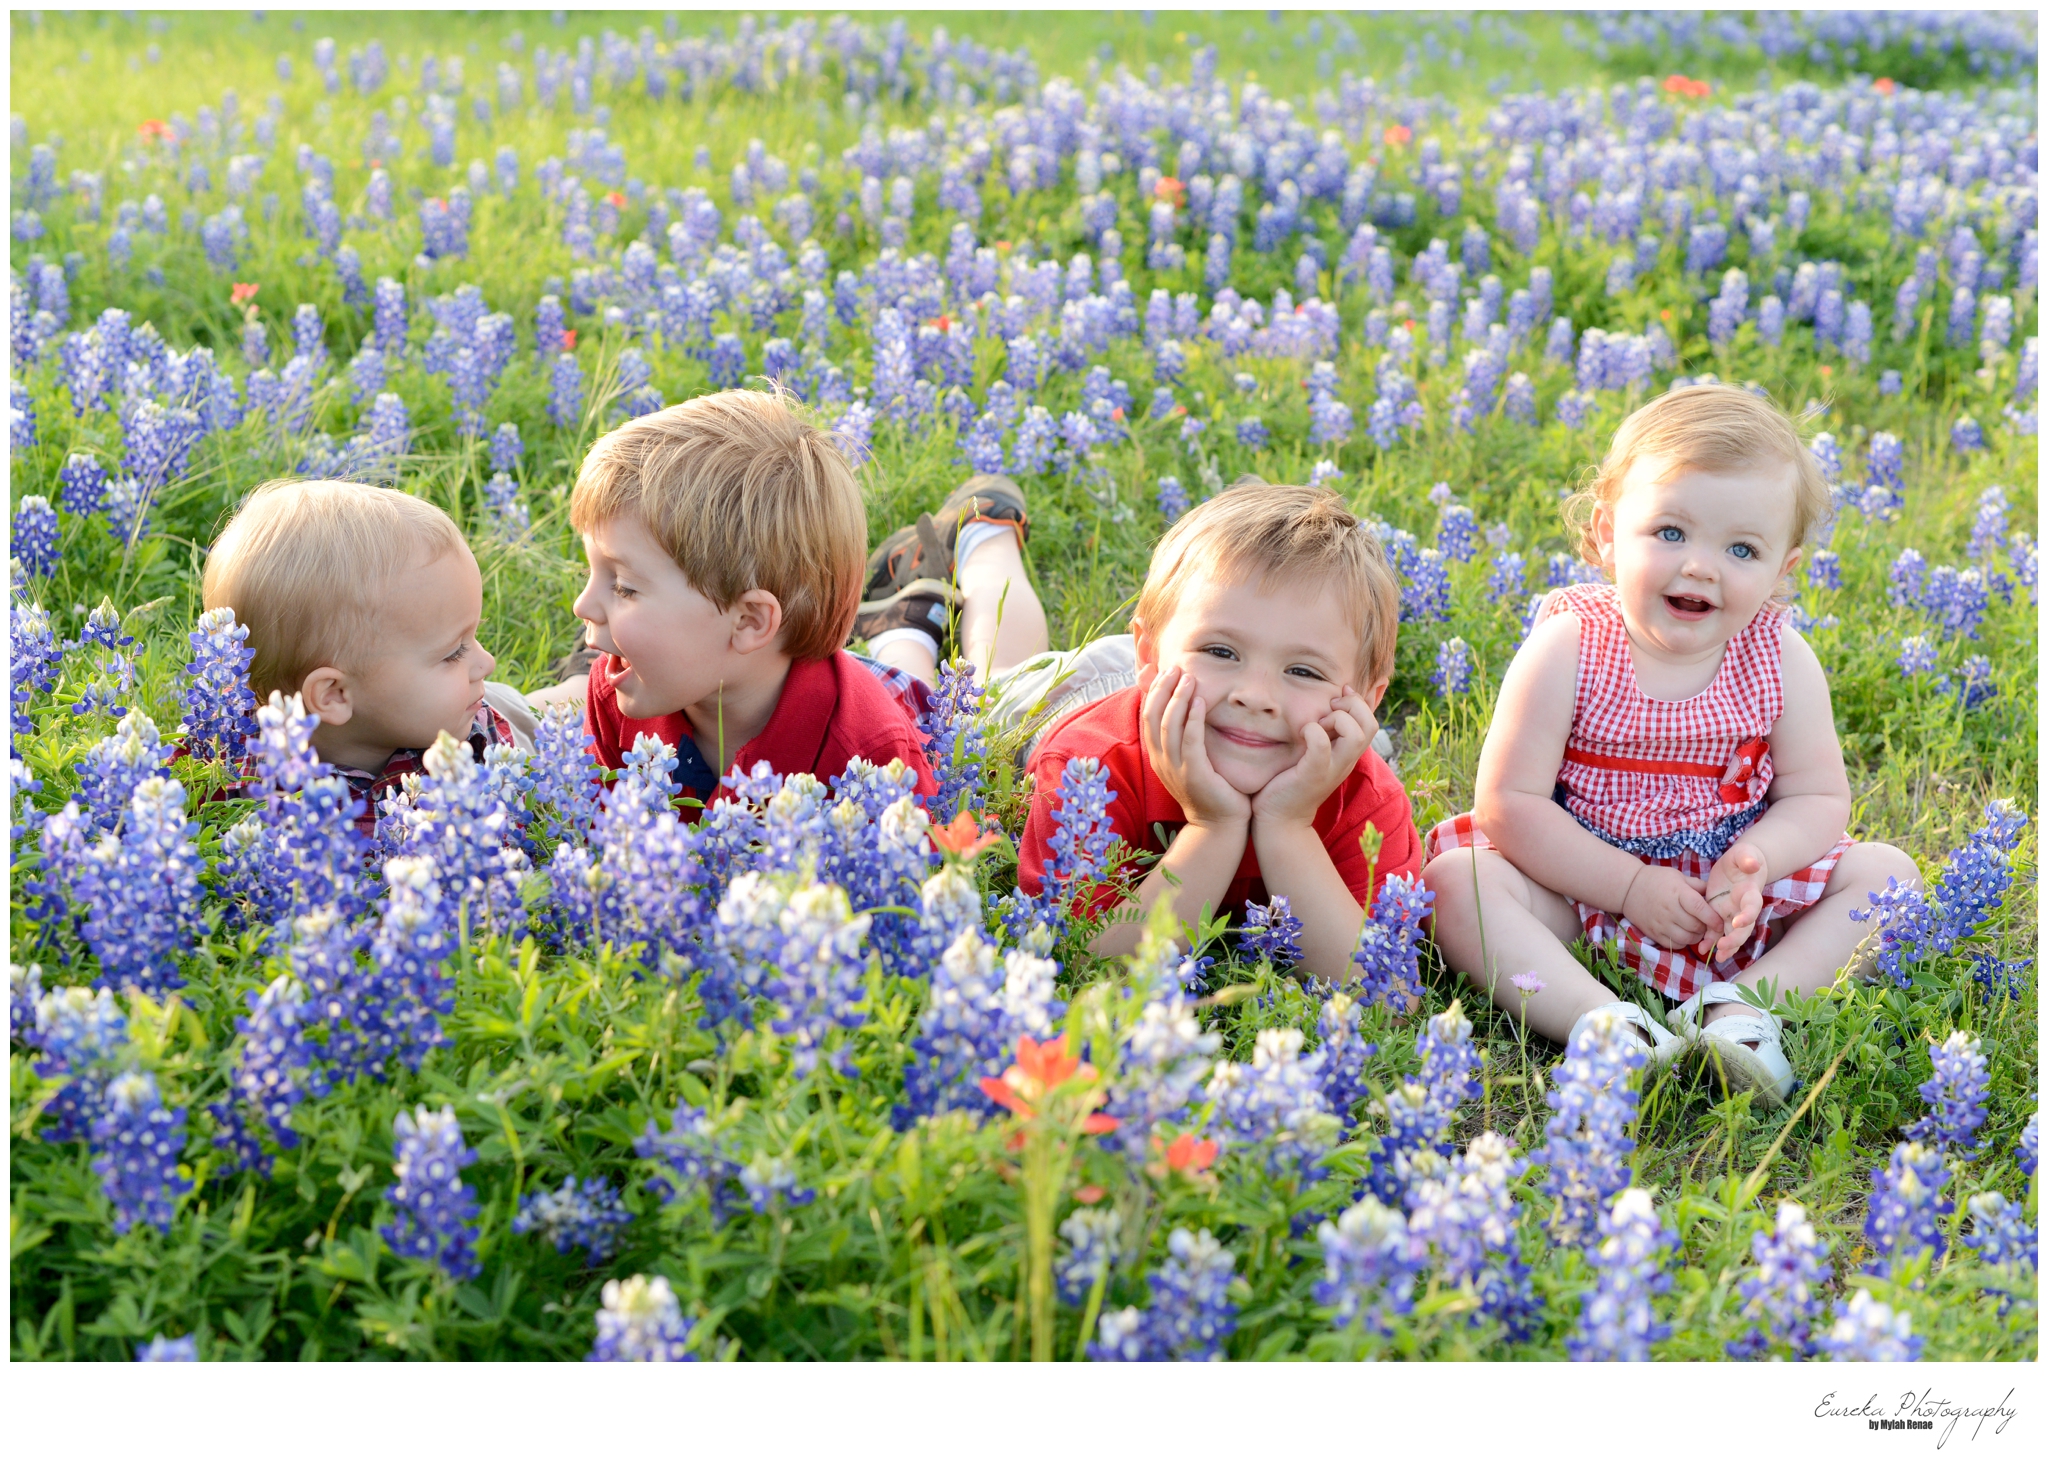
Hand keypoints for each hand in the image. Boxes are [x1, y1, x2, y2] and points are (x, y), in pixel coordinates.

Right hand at [1139, 664, 1250, 829]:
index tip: (1167, 671)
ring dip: (1178, 698)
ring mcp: (1176, 768)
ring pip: (1169, 725)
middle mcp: (1161, 760)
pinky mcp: (1195, 774)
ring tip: (1189, 678)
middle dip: (1163, 689)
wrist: (1219, 824)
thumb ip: (1184, 734)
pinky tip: (1200, 702)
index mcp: (1157, 755)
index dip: (1154, 691)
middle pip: (1153, 716)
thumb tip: (1182, 707)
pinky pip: (1190, 741)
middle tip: (1177, 668)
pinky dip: (1193, 719)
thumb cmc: (1209, 787)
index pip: (1147, 715)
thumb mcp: (1189, 758)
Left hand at [1251, 685, 1375, 827]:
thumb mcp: (1312, 754)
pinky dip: (1311, 731)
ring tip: (1318, 724)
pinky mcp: (1313, 774)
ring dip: (1336, 720)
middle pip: (1370, 725)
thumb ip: (1322, 734)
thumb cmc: (1290, 781)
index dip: (1357, 702)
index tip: (1336, 696)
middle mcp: (1345, 761)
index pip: (1370, 722)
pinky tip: (1300, 734)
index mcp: (1347, 754)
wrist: (1279, 820)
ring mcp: (1331, 769)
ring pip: (1355, 735)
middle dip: (1352, 706)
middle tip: (1328, 710)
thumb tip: (1323, 705)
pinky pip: (1321, 744)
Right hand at [1620, 863, 1721, 951]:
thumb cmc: (1656, 880)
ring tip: (1695, 928)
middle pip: (1696, 927)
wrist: (1628, 888)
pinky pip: (1676, 945)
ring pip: (1688, 939)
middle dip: (1706, 928)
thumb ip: (1698, 886)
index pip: (1700, 910)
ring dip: (1696, 936)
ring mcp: (1661, 924)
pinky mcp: (1654, 934)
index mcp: (1678, 893)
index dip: (1713, 919)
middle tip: (1706, 923)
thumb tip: (1717, 896)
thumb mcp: (1678, 876)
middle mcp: (1670, 910)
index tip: (1720, 922)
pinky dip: (1684, 942)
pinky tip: (1683, 933)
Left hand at [1704, 842, 1767, 959]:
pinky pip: (1716, 931)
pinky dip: (1711, 941)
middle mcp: (1743, 907)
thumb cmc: (1744, 858)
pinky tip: (1702, 949)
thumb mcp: (1745, 853)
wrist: (1738, 865)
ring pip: (1731, 934)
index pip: (1752, 907)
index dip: (1747, 916)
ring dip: (1726, 947)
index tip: (1737, 922)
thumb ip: (1748, 858)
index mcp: (1750, 893)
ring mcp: (1732, 913)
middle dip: (1735, 939)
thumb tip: (1752, 864)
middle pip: (1744, 928)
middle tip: (1723, 948)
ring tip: (1717, 957)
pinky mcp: (1719, 915)